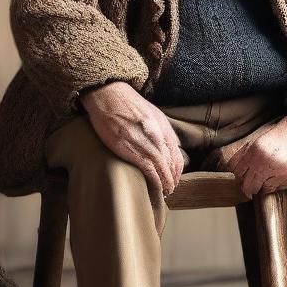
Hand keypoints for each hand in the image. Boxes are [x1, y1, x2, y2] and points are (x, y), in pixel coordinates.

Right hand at [80, 81, 187, 195]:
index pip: (177, 156)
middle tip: (170, 189)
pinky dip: (155, 180)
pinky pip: (148, 168)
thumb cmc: (127, 104)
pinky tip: (156, 187)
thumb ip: (161, 131)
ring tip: (164, 191)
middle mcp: (157, 135)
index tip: (174, 179)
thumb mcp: (152, 114)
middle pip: (171, 164)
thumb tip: (169, 146)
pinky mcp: (129, 147)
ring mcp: (144, 141)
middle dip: (172, 179)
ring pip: (162, 168)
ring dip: (166, 183)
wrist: (108, 94)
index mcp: (163, 127)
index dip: (177, 171)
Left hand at [223, 100, 286, 197]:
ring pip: (263, 189)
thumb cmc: (281, 133)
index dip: (238, 175)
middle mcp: (267, 162)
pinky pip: (278, 187)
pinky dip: (276, 183)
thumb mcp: (258, 138)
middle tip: (249, 186)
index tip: (241, 177)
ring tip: (266, 178)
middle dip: (247, 187)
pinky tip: (279, 173)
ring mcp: (280, 171)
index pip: (238, 172)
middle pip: (249, 186)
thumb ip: (245, 153)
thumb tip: (234, 169)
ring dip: (262, 186)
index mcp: (255, 150)